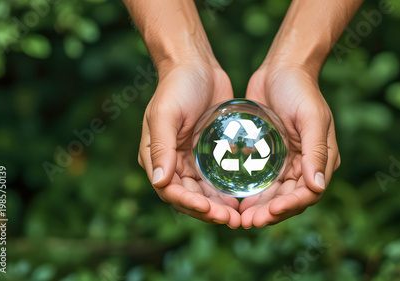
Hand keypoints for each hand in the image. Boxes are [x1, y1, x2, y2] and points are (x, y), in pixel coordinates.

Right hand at [138, 62, 240, 227]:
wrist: (197, 65)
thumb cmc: (177, 86)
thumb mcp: (166, 115)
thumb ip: (161, 148)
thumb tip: (160, 182)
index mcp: (156, 157)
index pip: (170, 191)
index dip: (188, 204)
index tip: (209, 210)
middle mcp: (172, 163)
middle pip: (189, 197)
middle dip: (208, 211)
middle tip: (232, 220)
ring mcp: (191, 159)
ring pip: (204, 193)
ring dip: (219, 206)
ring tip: (240, 216)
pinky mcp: (209, 153)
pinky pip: (217, 178)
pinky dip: (227, 190)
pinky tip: (243, 197)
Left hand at [240, 64, 340, 227]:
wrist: (281, 68)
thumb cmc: (300, 89)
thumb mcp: (311, 118)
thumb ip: (316, 152)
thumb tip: (318, 187)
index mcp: (320, 160)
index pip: (308, 193)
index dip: (289, 206)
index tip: (269, 212)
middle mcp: (304, 165)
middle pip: (288, 198)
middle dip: (269, 213)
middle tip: (247, 222)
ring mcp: (285, 161)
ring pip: (272, 194)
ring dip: (257, 207)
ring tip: (238, 217)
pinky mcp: (267, 155)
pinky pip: (258, 179)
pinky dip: (248, 191)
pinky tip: (231, 197)